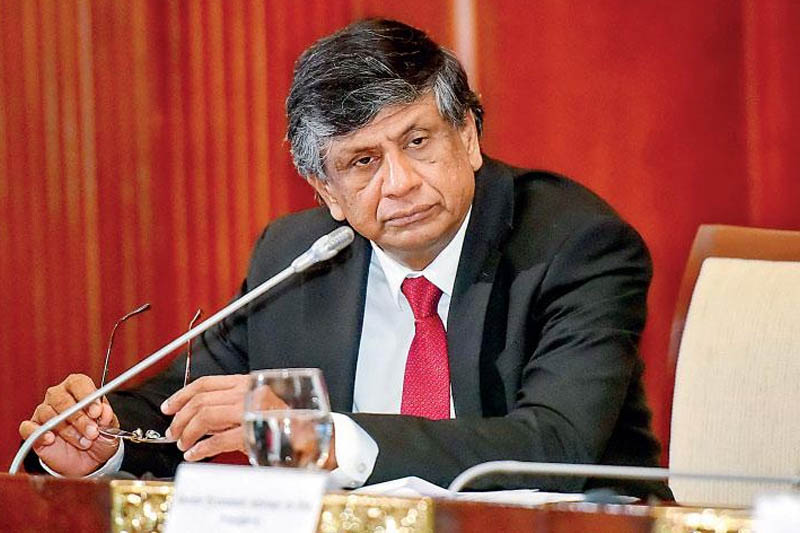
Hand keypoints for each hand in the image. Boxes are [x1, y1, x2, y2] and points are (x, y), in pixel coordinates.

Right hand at [18, 374, 119, 476]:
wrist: (89, 461)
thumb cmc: (99, 439)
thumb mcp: (110, 430)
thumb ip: (108, 419)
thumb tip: (104, 411)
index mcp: (79, 388)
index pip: (79, 383)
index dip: (88, 395)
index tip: (97, 412)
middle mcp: (59, 396)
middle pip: (63, 399)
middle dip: (79, 418)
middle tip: (92, 433)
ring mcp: (44, 412)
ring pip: (48, 414)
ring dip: (67, 430)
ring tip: (83, 442)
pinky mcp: (33, 430)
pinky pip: (28, 427)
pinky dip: (38, 433)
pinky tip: (51, 439)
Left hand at [161, 375, 283, 461]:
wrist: (307, 438)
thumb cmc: (283, 424)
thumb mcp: (254, 406)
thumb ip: (228, 406)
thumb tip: (197, 415)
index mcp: (247, 383)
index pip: (206, 383)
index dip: (182, 395)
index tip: (169, 407)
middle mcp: (248, 393)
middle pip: (200, 401)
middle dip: (180, 418)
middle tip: (173, 432)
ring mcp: (250, 412)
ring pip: (204, 417)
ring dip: (188, 432)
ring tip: (184, 444)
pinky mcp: (251, 433)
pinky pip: (216, 440)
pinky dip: (200, 449)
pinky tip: (195, 454)